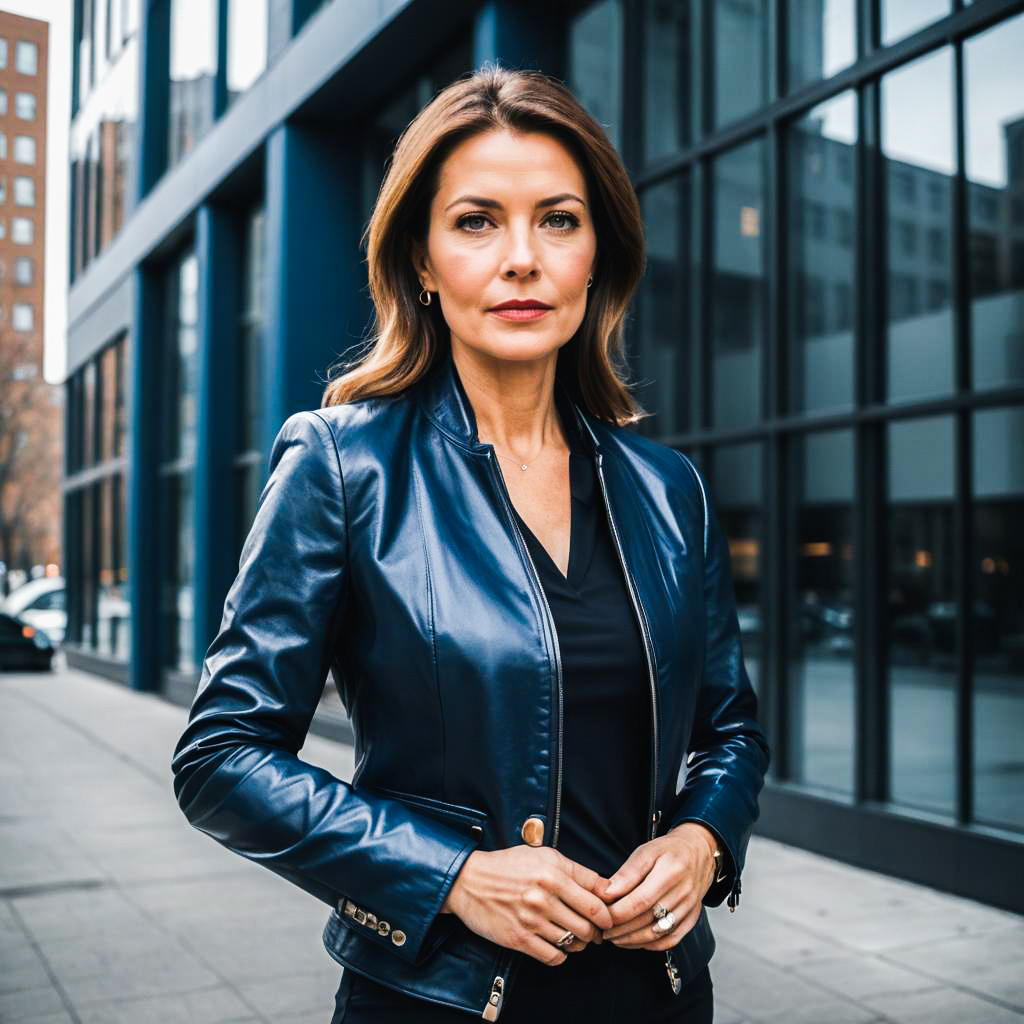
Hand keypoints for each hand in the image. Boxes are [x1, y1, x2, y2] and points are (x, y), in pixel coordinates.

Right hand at [442, 846, 614, 964]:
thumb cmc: (508, 865)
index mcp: (553, 874)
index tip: (607, 917)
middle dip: (596, 931)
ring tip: (575, 936)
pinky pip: (553, 956)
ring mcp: (531, 920)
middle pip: (588, 925)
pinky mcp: (519, 939)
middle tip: (594, 931)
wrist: (469, 881)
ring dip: (578, 943)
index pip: (596, 901)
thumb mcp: (544, 855)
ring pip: (572, 942)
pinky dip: (560, 954)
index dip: (607, 914)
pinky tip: (557, 944)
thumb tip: (605, 888)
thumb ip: (575, 871)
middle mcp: (544, 897)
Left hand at [592, 823, 716, 950]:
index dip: (618, 913)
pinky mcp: (693, 918)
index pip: (641, 901)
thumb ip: (627, 873)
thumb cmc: (668, 850)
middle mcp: (683, 892)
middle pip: (648, 919)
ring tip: (615, 938)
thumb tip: (607, 893)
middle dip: (621, 929)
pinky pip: (672, 939)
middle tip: (603, 931)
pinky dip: (652, 945)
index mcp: (670, 871)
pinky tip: (636, 941)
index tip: (602, 916)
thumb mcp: (646, 851)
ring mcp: (690, 908)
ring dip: (633, 940)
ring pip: (658, 933)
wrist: (699, 852)